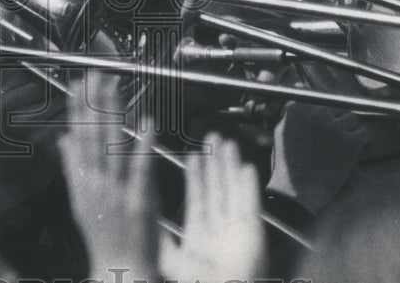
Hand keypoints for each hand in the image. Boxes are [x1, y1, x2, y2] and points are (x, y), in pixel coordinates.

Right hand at [58, 71, 159, 279]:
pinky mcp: (137, 202)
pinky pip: (139, 167)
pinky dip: (142, 143)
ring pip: (111, 145)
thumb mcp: (81, 203)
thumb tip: (64, 140)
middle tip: (96, 74)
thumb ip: (72, 168)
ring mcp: (114, 192)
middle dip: (93, 102)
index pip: (77, 137)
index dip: (77, 109)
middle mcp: (94, 184)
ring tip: (114, 87)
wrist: (118, 273)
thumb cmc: (104, 240)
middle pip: (92, 136)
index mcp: (81, 182)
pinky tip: (146, 122)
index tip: (78, 84)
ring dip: (112, 113)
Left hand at [160, 133, 264, 282]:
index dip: (195, 176)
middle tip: (212, 139)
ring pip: (233, 190)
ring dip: (230, 167)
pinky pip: (250, 204)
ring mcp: (237, 230)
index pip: (197, 197)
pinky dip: (249, 186)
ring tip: (227, 144)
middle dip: (214, 163)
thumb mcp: (171, 260)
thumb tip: (146, 216)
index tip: (194, 155)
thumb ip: (159, 238)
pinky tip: (246, 168)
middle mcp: (219, 230)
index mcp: (199, 236)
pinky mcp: (253, 232)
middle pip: (217, 188)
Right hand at [267, 101, 371, 214]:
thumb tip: (300, 84)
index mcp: (297, 109)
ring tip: (344, 143)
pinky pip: (365, 133)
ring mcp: (335, 128)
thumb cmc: (288, 163)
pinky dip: (364, 141)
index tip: (325, 120)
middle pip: (337, 106)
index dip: (324, 110)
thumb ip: (291, 107)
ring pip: (353, 118)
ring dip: (350, 129)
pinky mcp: (350, 143)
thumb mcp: (282, 130)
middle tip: (334, 136)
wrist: (296, 191)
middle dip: (337, 119)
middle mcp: (317, 114)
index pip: (317, 95)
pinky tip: (356, 150)